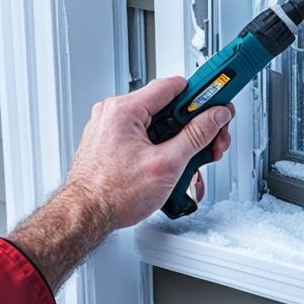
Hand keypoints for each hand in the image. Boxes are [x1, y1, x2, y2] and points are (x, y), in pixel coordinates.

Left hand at [67, 76, 234, 228]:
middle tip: (211, 141)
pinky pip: (144, 138)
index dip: (202, 94)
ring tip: (189, 163)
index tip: (218, 99)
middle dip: (194, 126)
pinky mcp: (111, 144)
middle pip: (168, 107)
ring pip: (158, 125)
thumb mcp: (167, 164)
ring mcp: (110, 129)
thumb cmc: (112, 194)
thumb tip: (214, 117)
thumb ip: (197, 135)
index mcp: (124, 109)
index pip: (174, 86)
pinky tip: (172, 168)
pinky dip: (162, 149)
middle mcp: (114, 114)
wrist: (85, 217)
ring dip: (180, 142)